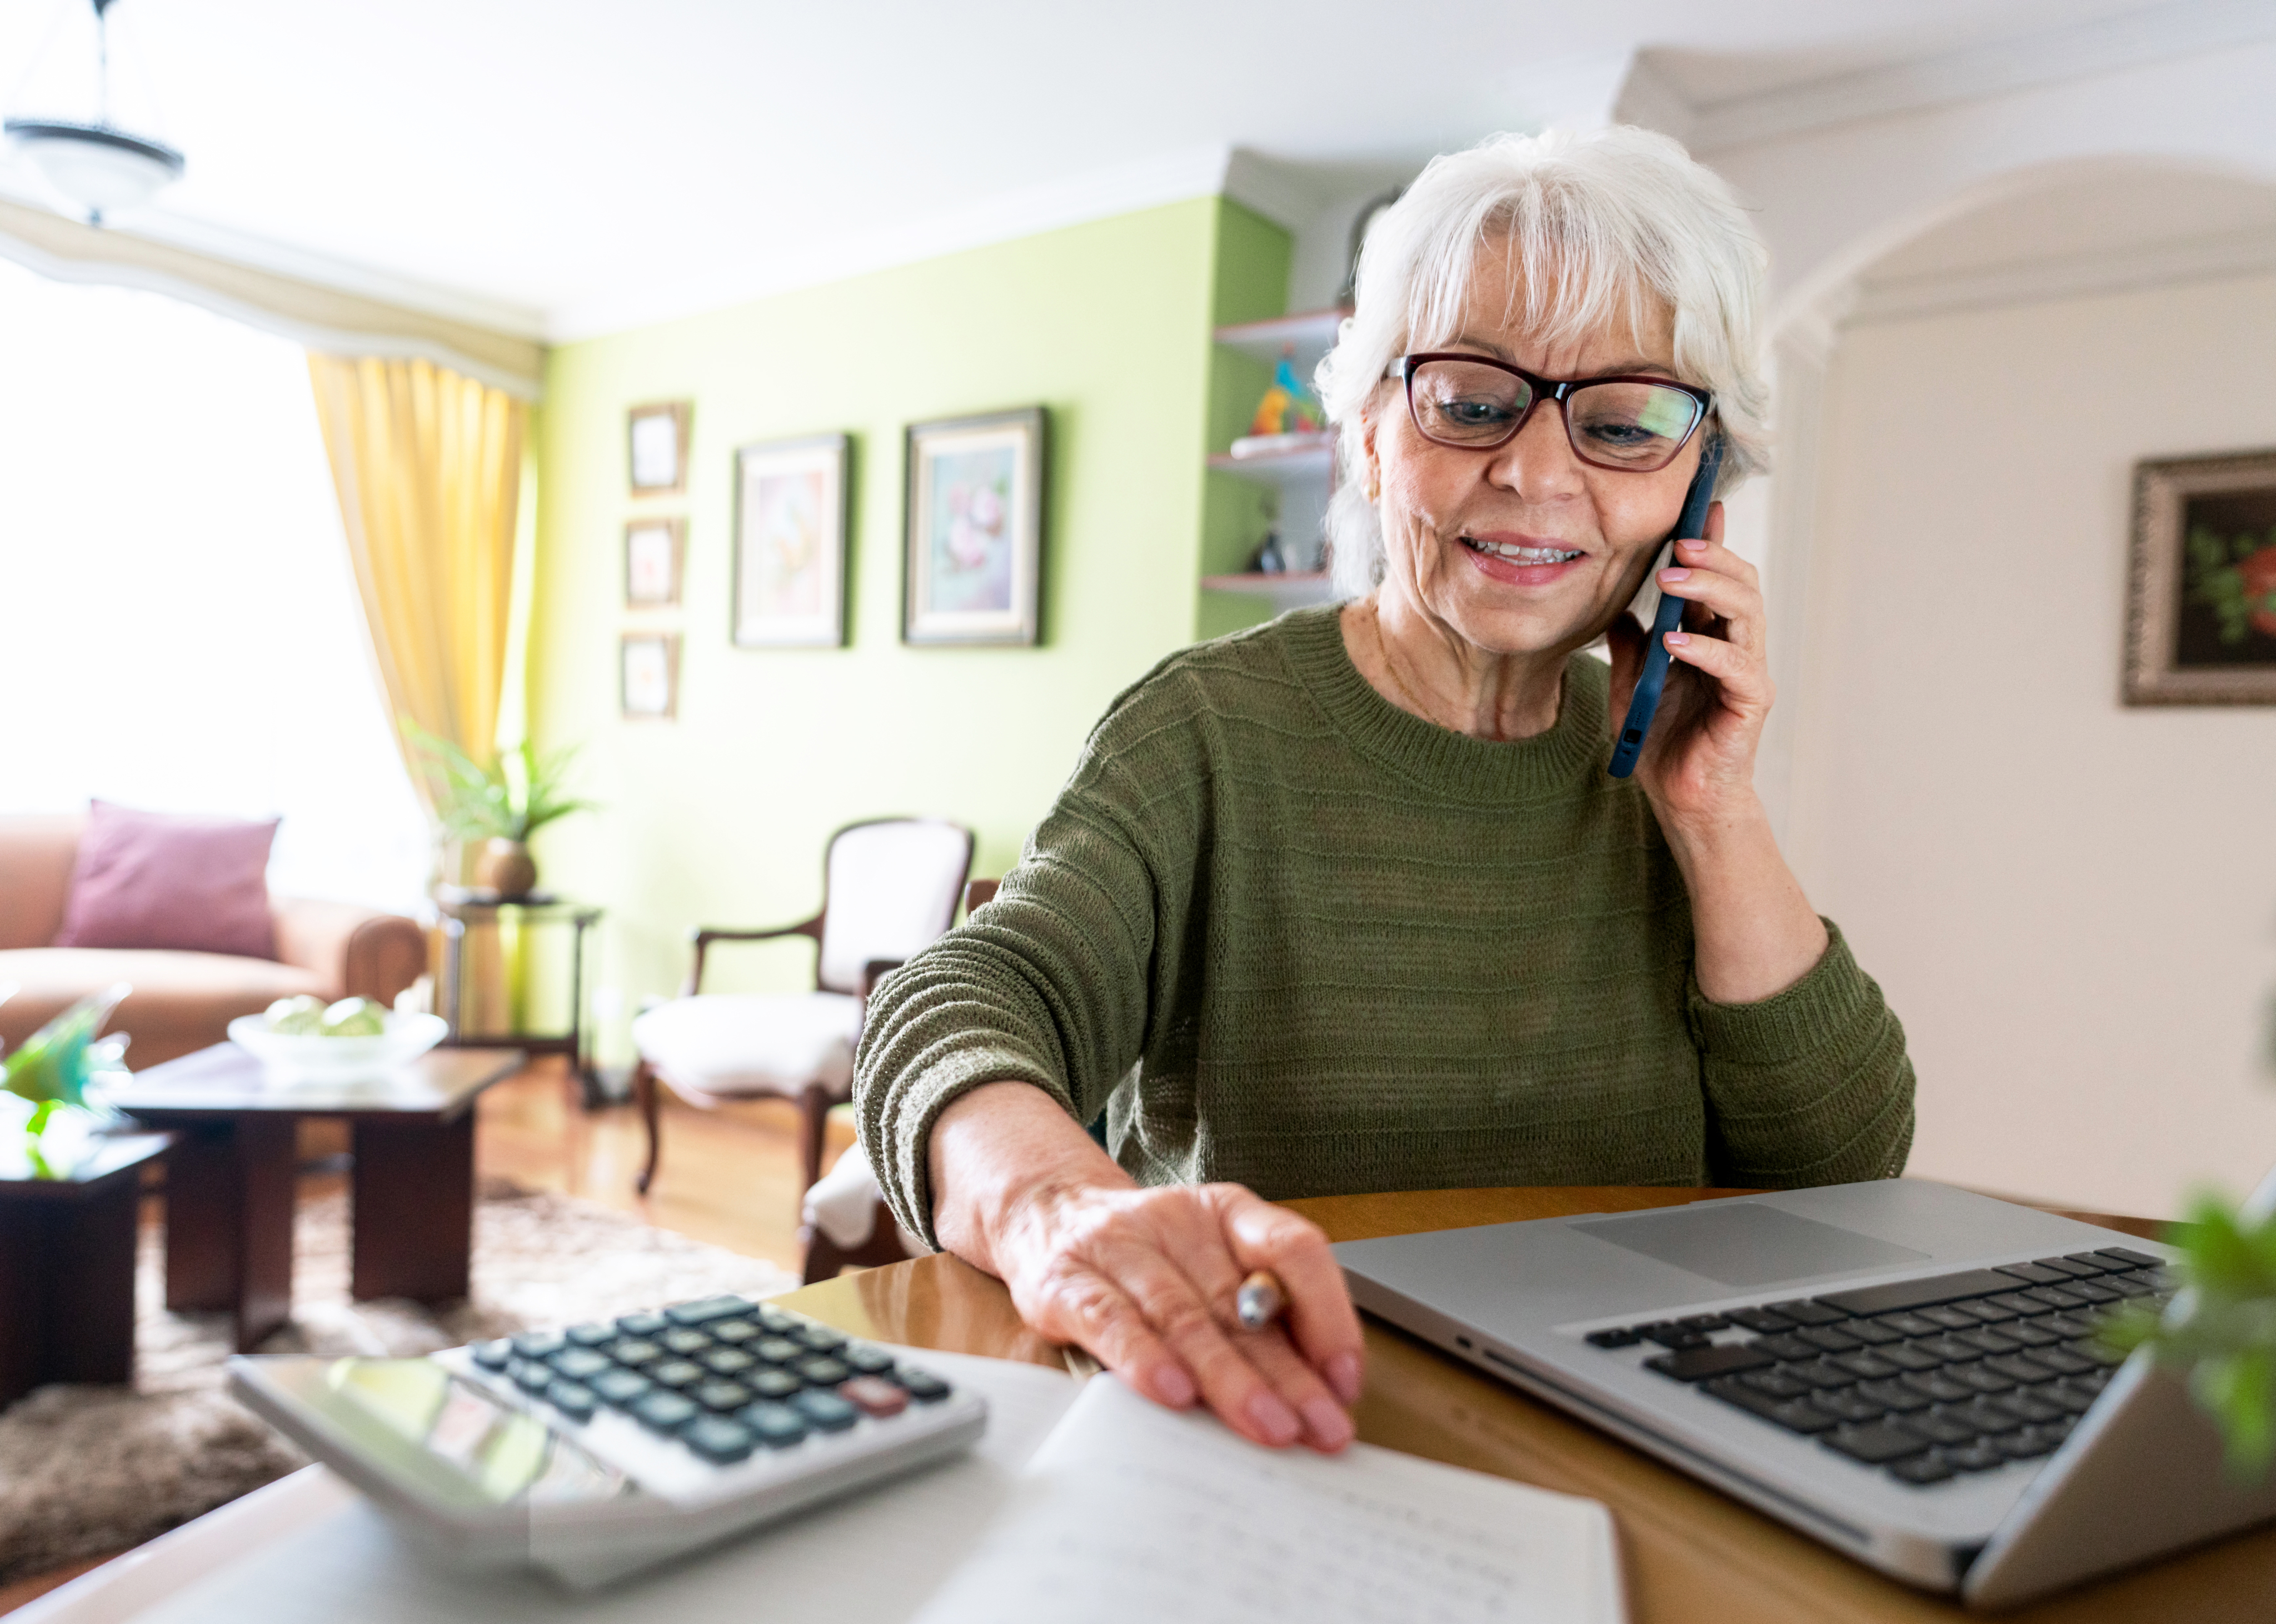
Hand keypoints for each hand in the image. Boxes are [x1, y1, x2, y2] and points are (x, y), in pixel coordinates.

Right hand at [929, 1081, 1364, 1452]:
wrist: (1046, 1213)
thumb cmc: (1147, 1257)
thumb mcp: (1211, 1262)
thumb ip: (1262, 1314)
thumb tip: (1325, 1387)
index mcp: (1226, 1212)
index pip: (1294, 1247)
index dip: (1328, 1313)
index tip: (1346, 1378)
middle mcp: (1177, 1222)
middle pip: (1241, 1303)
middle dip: (1289, 1374)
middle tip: (1321, 1428)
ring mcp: (1118, 1247)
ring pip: (1184, 1316)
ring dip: (1230, 1378)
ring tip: (1268, 1426)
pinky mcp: (1066, 1281)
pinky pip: (1110, 1320)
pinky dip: (1143, 1358)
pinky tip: (1173, 1393)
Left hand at [1604, 501, 1771, 832]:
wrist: (1678, 797)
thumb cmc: (1660, 738)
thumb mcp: (1628, 681)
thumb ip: (1628, 644)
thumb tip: (1615, 605)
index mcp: (1710, 635)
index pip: (1717, 578)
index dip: (1711, 542)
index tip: (1699, 507)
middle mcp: (1735, 647)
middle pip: (1740, 585)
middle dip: (1712, 558)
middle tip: (1679, 543)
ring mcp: (1746, 674)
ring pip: (1747, 614)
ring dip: (1709, 591)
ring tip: (1672, 580)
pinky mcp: (1749, 705)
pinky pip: (1736, 668)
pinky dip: (1706, 650)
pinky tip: (1676, 641)